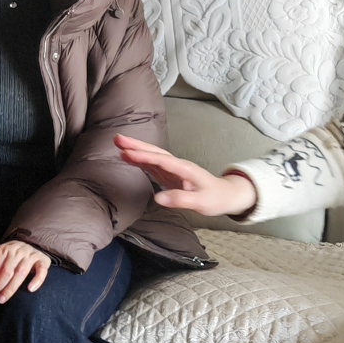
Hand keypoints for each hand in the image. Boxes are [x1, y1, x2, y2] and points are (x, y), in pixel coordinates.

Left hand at [0, 240, 51, 302]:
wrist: (35, 245)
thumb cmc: (15, 256)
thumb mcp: (4, 257)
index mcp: (6, 249)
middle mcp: (19, 250)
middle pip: (8, 271)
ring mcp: (32, 255)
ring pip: (21, 272)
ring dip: (11, 287)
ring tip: (4, 298)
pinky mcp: (43, 260)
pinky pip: (41, 271)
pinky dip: (36, 280)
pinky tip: (30, 289)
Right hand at [115, 134, 258, 217]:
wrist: (226, 195)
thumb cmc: (215, 198)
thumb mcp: (201, 203)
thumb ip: (180, 199)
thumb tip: (158, 199)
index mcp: (184, 169)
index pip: (161, 160)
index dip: (144, 156)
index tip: (127, 153)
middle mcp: (177, 165)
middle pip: (155, 152)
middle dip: (136, 145)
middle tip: (117, 138)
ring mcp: (173, 169)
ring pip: (152, 156)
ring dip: (136, 149)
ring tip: (118, 143)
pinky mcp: (170, 174)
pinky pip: (152, 164)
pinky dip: (140, 160)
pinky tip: (128, 157)